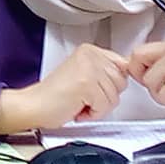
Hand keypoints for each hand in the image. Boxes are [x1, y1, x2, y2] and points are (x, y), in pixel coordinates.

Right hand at [0, 44, 128, 132]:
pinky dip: (92, 113)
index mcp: (89, 50)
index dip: (110, 84)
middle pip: (121, 82)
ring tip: (78, 101)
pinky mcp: (87, 83)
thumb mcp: (85, 75)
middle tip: (83, 96)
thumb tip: (130, 72)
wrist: (34, 106)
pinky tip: (76, 107)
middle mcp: (90, 55)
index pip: (122, 66)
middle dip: (105, 96)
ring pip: (114, 96)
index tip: (93, 88)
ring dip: (98, 106)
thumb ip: (106, 70)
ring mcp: (89, 68)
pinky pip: (105, 106)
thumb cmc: (56, 96)